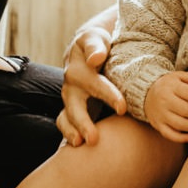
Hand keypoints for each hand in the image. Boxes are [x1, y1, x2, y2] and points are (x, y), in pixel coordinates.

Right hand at [56, 10, 121, 146]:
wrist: (88, 49)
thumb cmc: (97, 43)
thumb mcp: (96, 38)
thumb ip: (96, 46)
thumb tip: (95, 59)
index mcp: (79, 69)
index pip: (95, 84)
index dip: (108, 95)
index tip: (122, 108)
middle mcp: (71, 86)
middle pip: (74, 106)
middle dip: (83, 123)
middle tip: (93, 139)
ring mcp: (70, 99)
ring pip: (66, 117)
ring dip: (72, 132)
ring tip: (80, 144)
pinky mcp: (72, 108)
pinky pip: (65, 123)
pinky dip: (68, 135)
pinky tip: (77, 149)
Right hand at [143, 68, 187, 143]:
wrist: (146, 94)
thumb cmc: (168, 85)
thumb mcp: (179, 77)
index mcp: (171, 87)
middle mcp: (164, 101)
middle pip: (185, 111)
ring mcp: (160, 114)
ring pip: (179, 124)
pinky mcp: (158, 125)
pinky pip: (169, 134)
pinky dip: (179, 138)